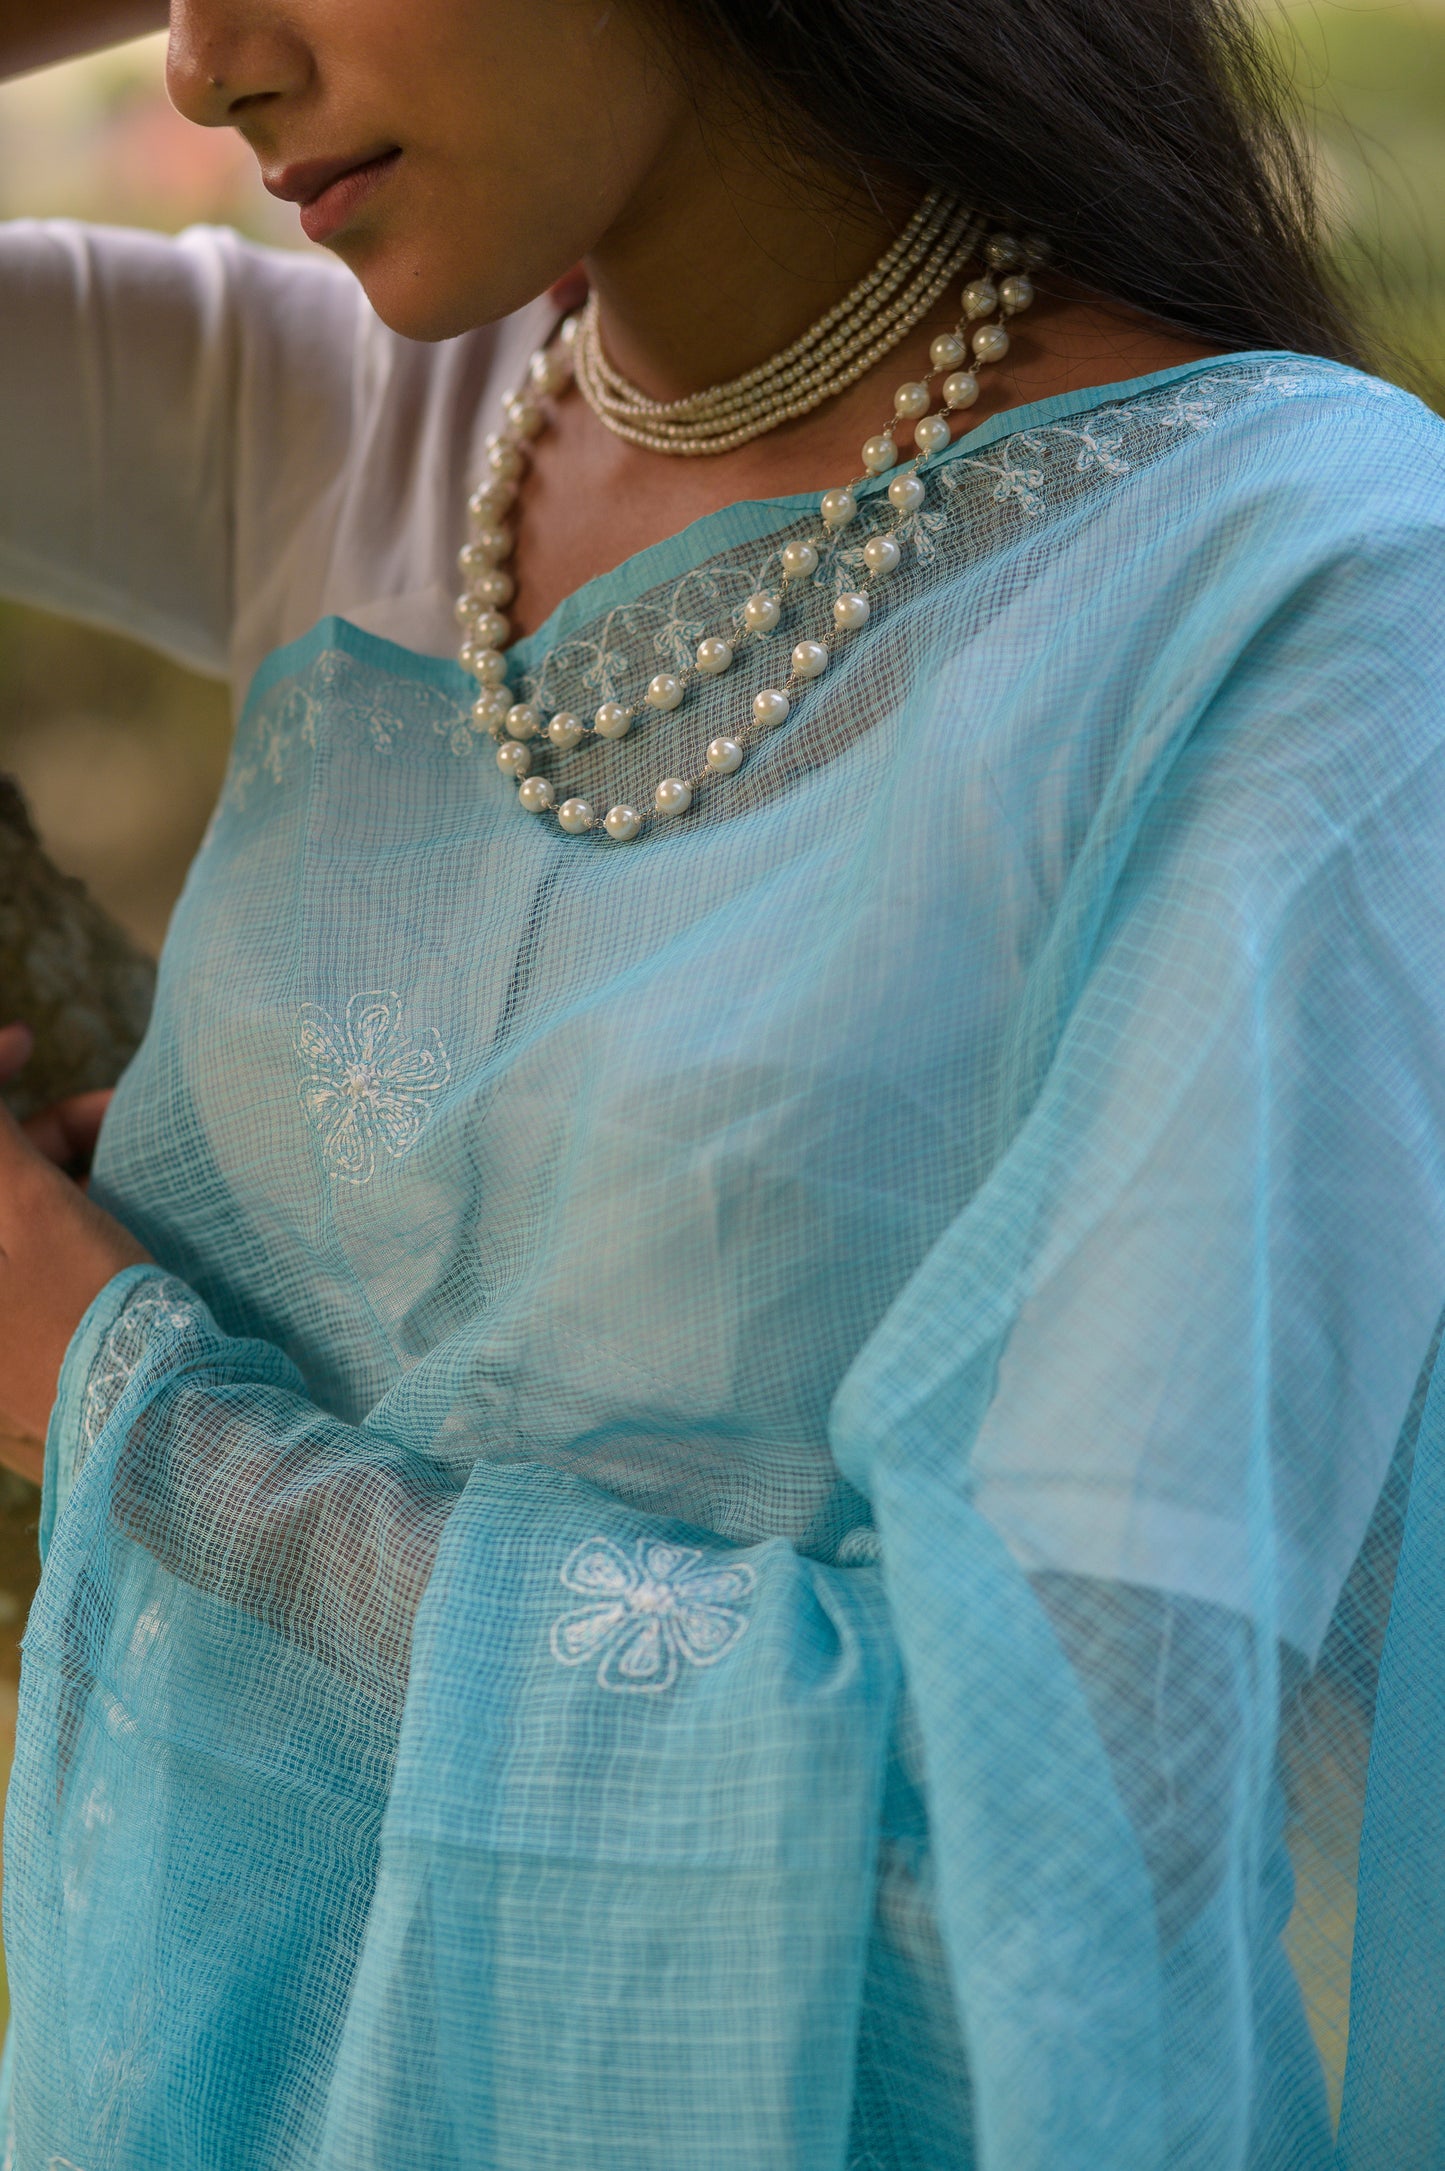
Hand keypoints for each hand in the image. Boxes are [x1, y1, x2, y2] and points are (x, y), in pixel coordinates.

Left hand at [0, 1022, 150, 1447]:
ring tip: (133, 1155)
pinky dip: (80, 1214)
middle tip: (109, 1108)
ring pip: (18, 1213)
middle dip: (43, 1131)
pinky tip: (131, 1203)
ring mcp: (3, 1324)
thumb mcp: (30, 1208)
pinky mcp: (32, 1343)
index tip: (27, 1039)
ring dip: (68, 1168)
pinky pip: (42, 1252)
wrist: (156, 1428)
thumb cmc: (85, 1313)